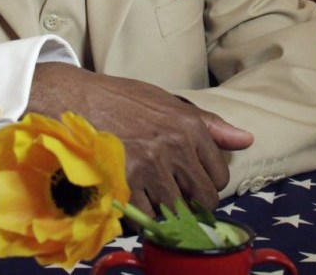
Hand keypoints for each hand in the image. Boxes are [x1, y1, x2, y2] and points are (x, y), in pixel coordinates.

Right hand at [28, 62, 252, 216]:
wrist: (69, 99)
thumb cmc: (115, 98)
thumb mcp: (163, 101)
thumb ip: (207, 124)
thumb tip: (246, 140)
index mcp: (188, 125)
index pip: (219, 174)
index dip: (204, 181)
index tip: (187, 178)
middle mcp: (174, 147)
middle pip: (203, 198)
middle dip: (190, 200)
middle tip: (169, 190)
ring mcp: (149, 167)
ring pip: (175, 210)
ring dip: (162, 207)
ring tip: (145, 190)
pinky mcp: (125, 183)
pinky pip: (145, 216)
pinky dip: (138, 214)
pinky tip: (129, 196)